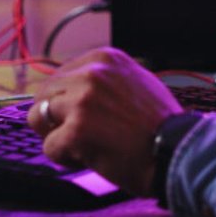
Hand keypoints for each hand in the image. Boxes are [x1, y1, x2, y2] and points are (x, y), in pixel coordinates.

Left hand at [26, 47, 181, 196]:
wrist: (177, 152)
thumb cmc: (159, 125)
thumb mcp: (135, 81)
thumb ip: (103, 80)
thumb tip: (70, 88)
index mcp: (104, 59)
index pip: (59, 75)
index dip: (64, 101)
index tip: (79, 116)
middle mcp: (91, 73)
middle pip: (44, 95)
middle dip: (55, 118)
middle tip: (78, 135)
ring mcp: (82, 101)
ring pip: (39, 118)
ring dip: (56, 136)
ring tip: (81, 146)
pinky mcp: (77, 130)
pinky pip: (49, 147)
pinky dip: (63, 158)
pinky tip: (87, 158)